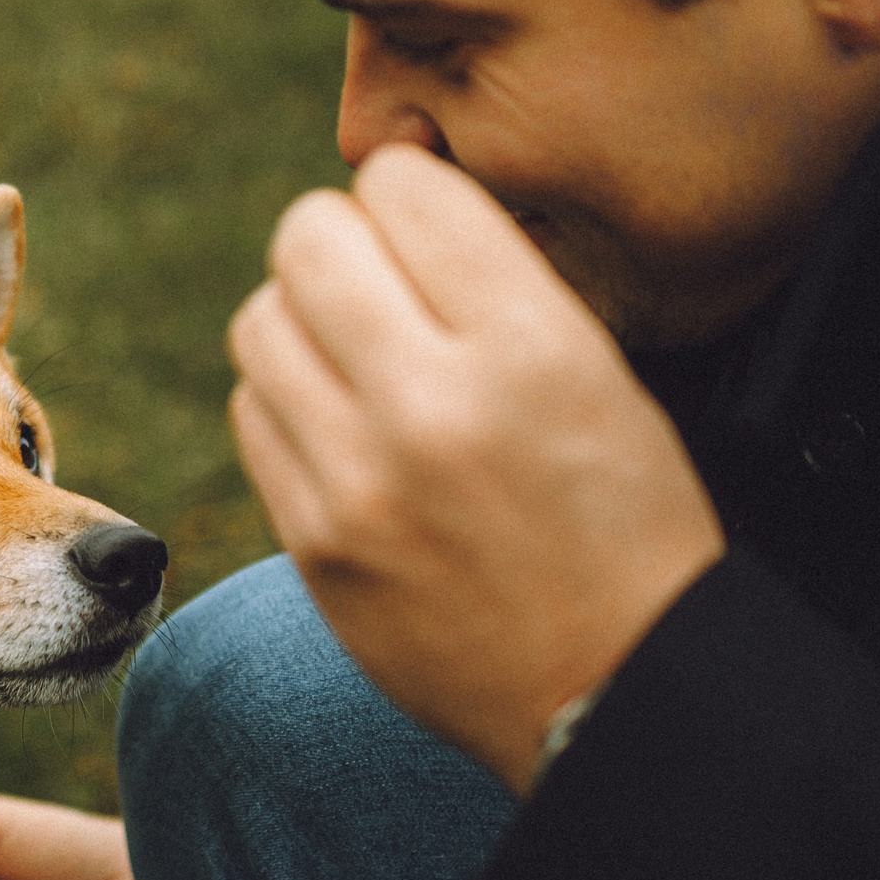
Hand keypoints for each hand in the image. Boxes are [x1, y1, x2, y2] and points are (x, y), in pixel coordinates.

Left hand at [227, 144, 724, 794]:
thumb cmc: (627, 524)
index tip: (429, 229)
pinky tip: (343, 427)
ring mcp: (358, 482)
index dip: (412, 194)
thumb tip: (394, 196)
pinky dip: (288, 401)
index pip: (402, 185)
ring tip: (359, 357)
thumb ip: (495, 282)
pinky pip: (252, 412)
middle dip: (342, 243)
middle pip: (305, 238)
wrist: (614, 694)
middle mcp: (431, 405)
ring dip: (303, 320)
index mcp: (528, 347)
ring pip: (260, 320)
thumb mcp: (601, 375)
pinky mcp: (312, 544)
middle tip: (380, 284)